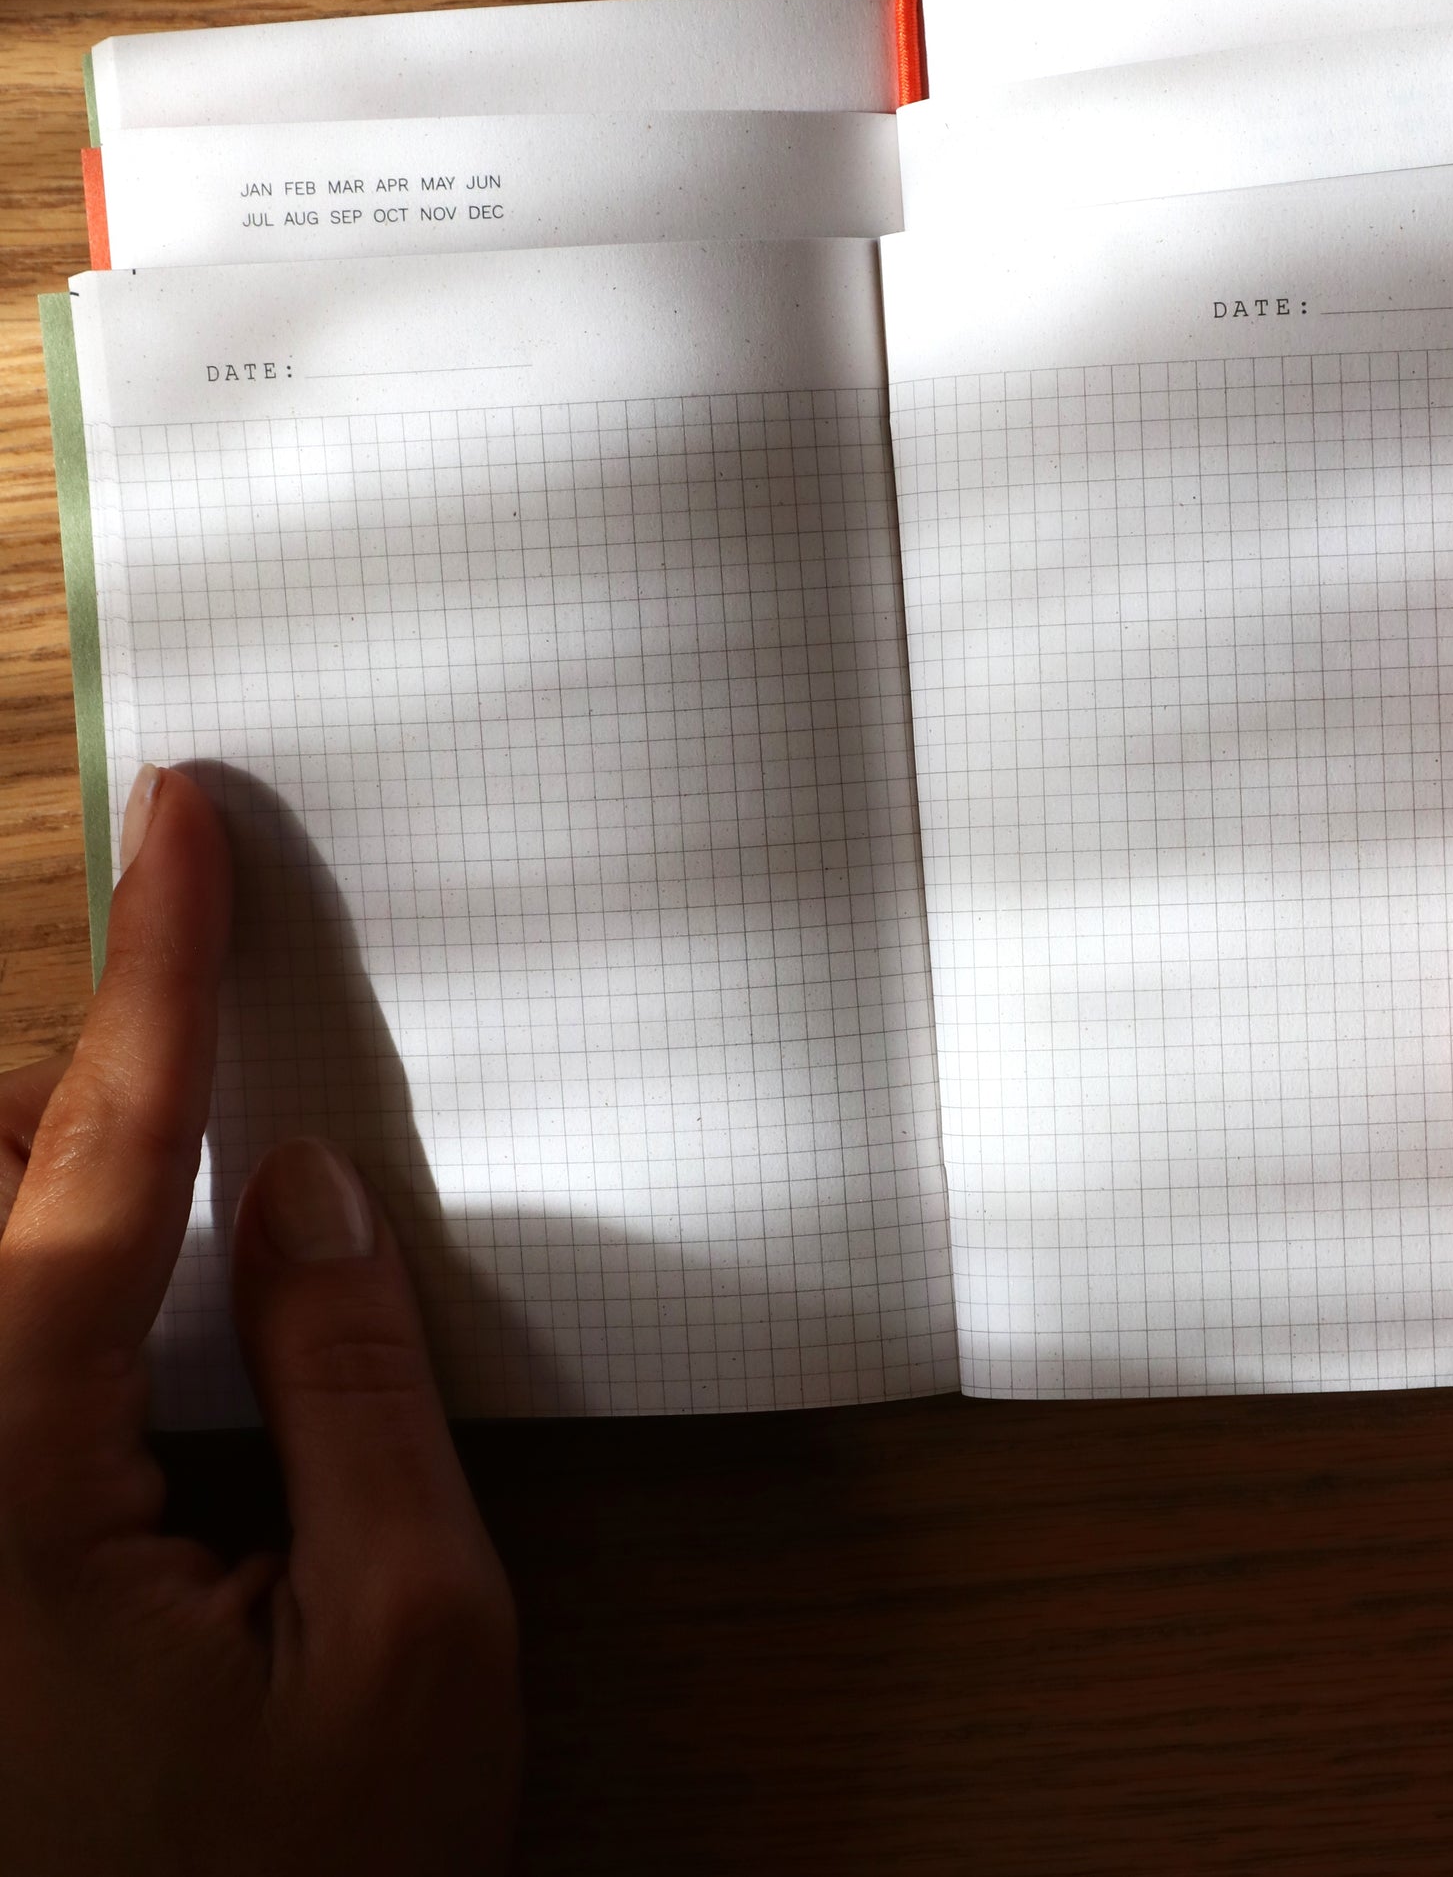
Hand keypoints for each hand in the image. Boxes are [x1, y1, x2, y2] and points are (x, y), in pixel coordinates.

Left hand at [0, 766, 519, 1874]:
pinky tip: (102, 1353)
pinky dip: (29, 1303)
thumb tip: (309, 1189)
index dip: (158, 969)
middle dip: (80, 1107)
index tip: (183, 813)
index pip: (88, 1162)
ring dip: (44, 1208)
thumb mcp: (408, 1645)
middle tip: (219, 1111)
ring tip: (167, 1251)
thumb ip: (355, 1384)